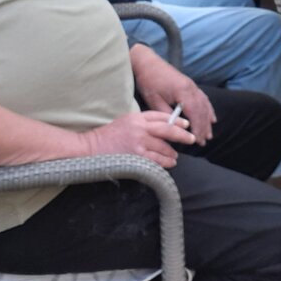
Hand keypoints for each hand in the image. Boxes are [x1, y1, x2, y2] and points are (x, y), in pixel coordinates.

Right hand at [80, 110, 196, 167]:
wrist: (90, 148)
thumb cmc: (107, 136)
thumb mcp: (126, 121)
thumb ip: (142, 122)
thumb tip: (162, 128)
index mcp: (137, 117)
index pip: (161, 116)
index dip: (176, 121)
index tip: (185, 125)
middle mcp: (140, 128)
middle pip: (167, 130)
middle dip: (182, 135)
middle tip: (191, 139)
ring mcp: (138, 142)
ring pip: (163, 147)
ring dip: (172, 153)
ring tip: (175, 156)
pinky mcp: (136, 156)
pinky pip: (156, 160)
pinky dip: (164, 162)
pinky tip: (169, 163)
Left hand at [130, 44, 215, 145]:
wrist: (148, 63)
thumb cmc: (149, 81)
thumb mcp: (154, 101)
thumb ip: (167, 114)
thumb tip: (176, 127)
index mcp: (183, 91)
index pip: (194, 113)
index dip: (197, 127)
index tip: (196, 140)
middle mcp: (192, 88)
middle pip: (202, 110)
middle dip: (203, 127)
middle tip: (203, 142)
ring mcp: (193, 86)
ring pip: (205, 105)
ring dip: (207, 121)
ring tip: (209, 135)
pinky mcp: (191, 85)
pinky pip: (204, 99)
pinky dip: (208, 109)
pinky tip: (212, 118)